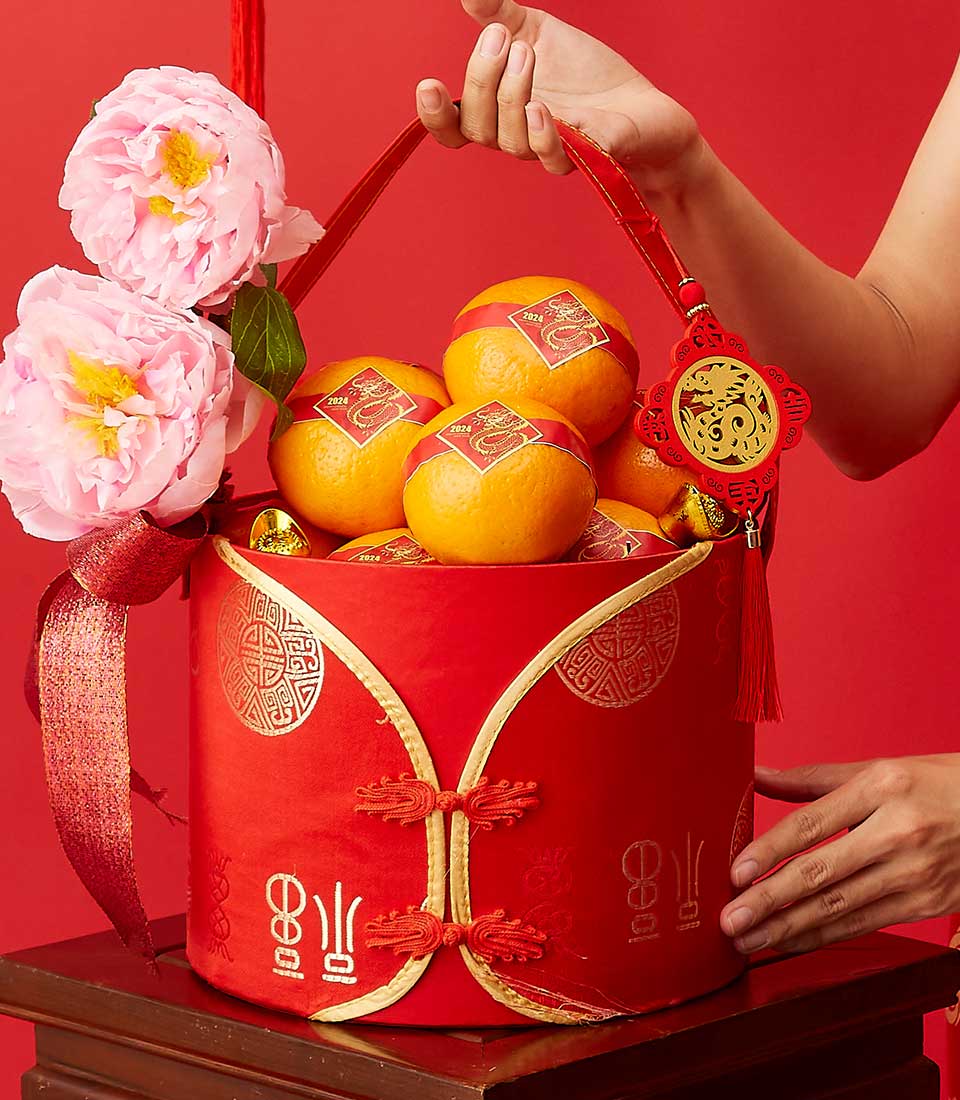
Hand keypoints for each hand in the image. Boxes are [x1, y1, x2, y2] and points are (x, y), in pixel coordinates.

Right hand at [416, 0, 702, 193]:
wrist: (640, 103)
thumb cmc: (584, 74)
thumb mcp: (535, 30)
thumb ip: (496, 15)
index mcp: (497, 113)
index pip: (452, 129)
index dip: (434, 116)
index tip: (428, 84)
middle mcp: (514, 138)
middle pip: (476, 127)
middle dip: (482, 79)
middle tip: (503, 38)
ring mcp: (547, 151)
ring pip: (509, 140)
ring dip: (512, 94)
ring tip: (528, 53)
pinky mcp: (583, 158)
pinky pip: (552, 157)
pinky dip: (543, 133)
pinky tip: (542, 108)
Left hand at [721, 756, 959, 953]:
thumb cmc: (935, 784)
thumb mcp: (877, 769)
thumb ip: (811, 779)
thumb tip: (755, 777)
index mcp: (881, 788)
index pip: (812, 823)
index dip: (770, 849)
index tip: (736, 871)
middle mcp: (899, 832)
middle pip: (821, 872)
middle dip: (769, 901)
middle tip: (729, 920)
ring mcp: (916, 873)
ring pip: (839, 906)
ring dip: (788, 927)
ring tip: (748, 938)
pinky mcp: (927, 905)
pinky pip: (864, 923)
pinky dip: (823, 936)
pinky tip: (790, 942)